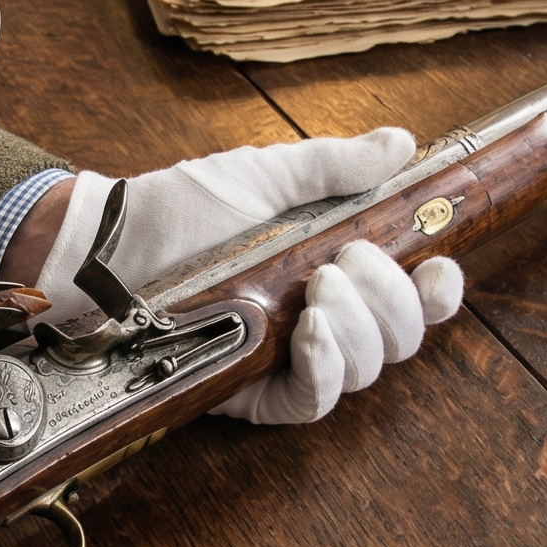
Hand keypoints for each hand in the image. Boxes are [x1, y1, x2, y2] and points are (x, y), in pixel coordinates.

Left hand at [27, 128, 462, 424]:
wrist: (108, 248)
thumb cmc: (180, 211)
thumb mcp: (263, 175)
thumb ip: (335, 167)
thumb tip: (402, 144)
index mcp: (335, 266)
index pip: (413, 295)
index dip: (438, 289)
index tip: (437, 264)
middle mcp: (322, 319)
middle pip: (400, 338)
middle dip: (391, 300)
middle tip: (346, 261)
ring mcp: (287, 358)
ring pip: (364, 370)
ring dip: (359, 329)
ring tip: (322, 287)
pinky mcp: (251, 391)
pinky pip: (311, 403)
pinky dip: (324, 371)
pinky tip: (312, 334)